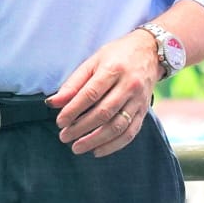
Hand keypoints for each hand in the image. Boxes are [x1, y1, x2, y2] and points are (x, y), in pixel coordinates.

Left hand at [46, 29, 158, 157]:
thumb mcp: (93, 62)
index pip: (91, 94)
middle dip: (81, 128)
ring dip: (95, 140)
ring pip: (117, 126)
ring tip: (77, 147)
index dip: (73, 110)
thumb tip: (53, 103)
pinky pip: (130, 133)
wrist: (149, 51)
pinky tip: (97, 151)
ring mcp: (139, 100)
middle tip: (64, 136)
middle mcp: (129, 85)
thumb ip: (74, 83)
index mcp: (113, 69)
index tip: (60, 122)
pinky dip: (113, 145)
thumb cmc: (116, 55)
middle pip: (103, 112)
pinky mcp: (144, 111)